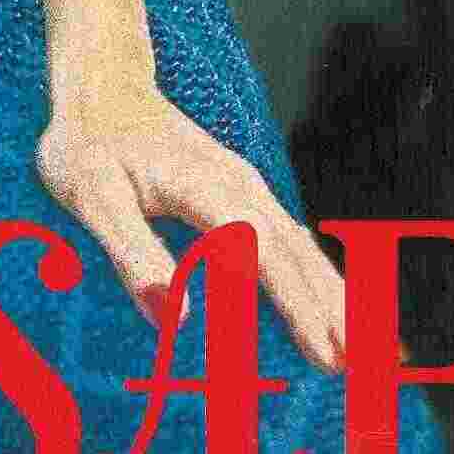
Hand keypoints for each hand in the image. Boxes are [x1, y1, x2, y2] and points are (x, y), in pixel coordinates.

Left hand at [34, 77, 346, 373]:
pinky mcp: (241, 194)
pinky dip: (316, 276)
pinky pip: (288, 239)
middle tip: (365, 367)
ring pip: (300, 244)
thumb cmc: (86, 147)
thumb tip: (176, 319)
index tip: (326, 351)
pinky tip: (332, 306)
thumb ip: (133, 254)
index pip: (261, 250)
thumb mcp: (90, 199)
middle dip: (331, 307)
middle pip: (295, 250)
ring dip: (333, 294)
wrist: (99, 86)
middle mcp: (237, 184)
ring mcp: (244, 187)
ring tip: (367, 348)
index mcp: (203, 186)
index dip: (296, 303)